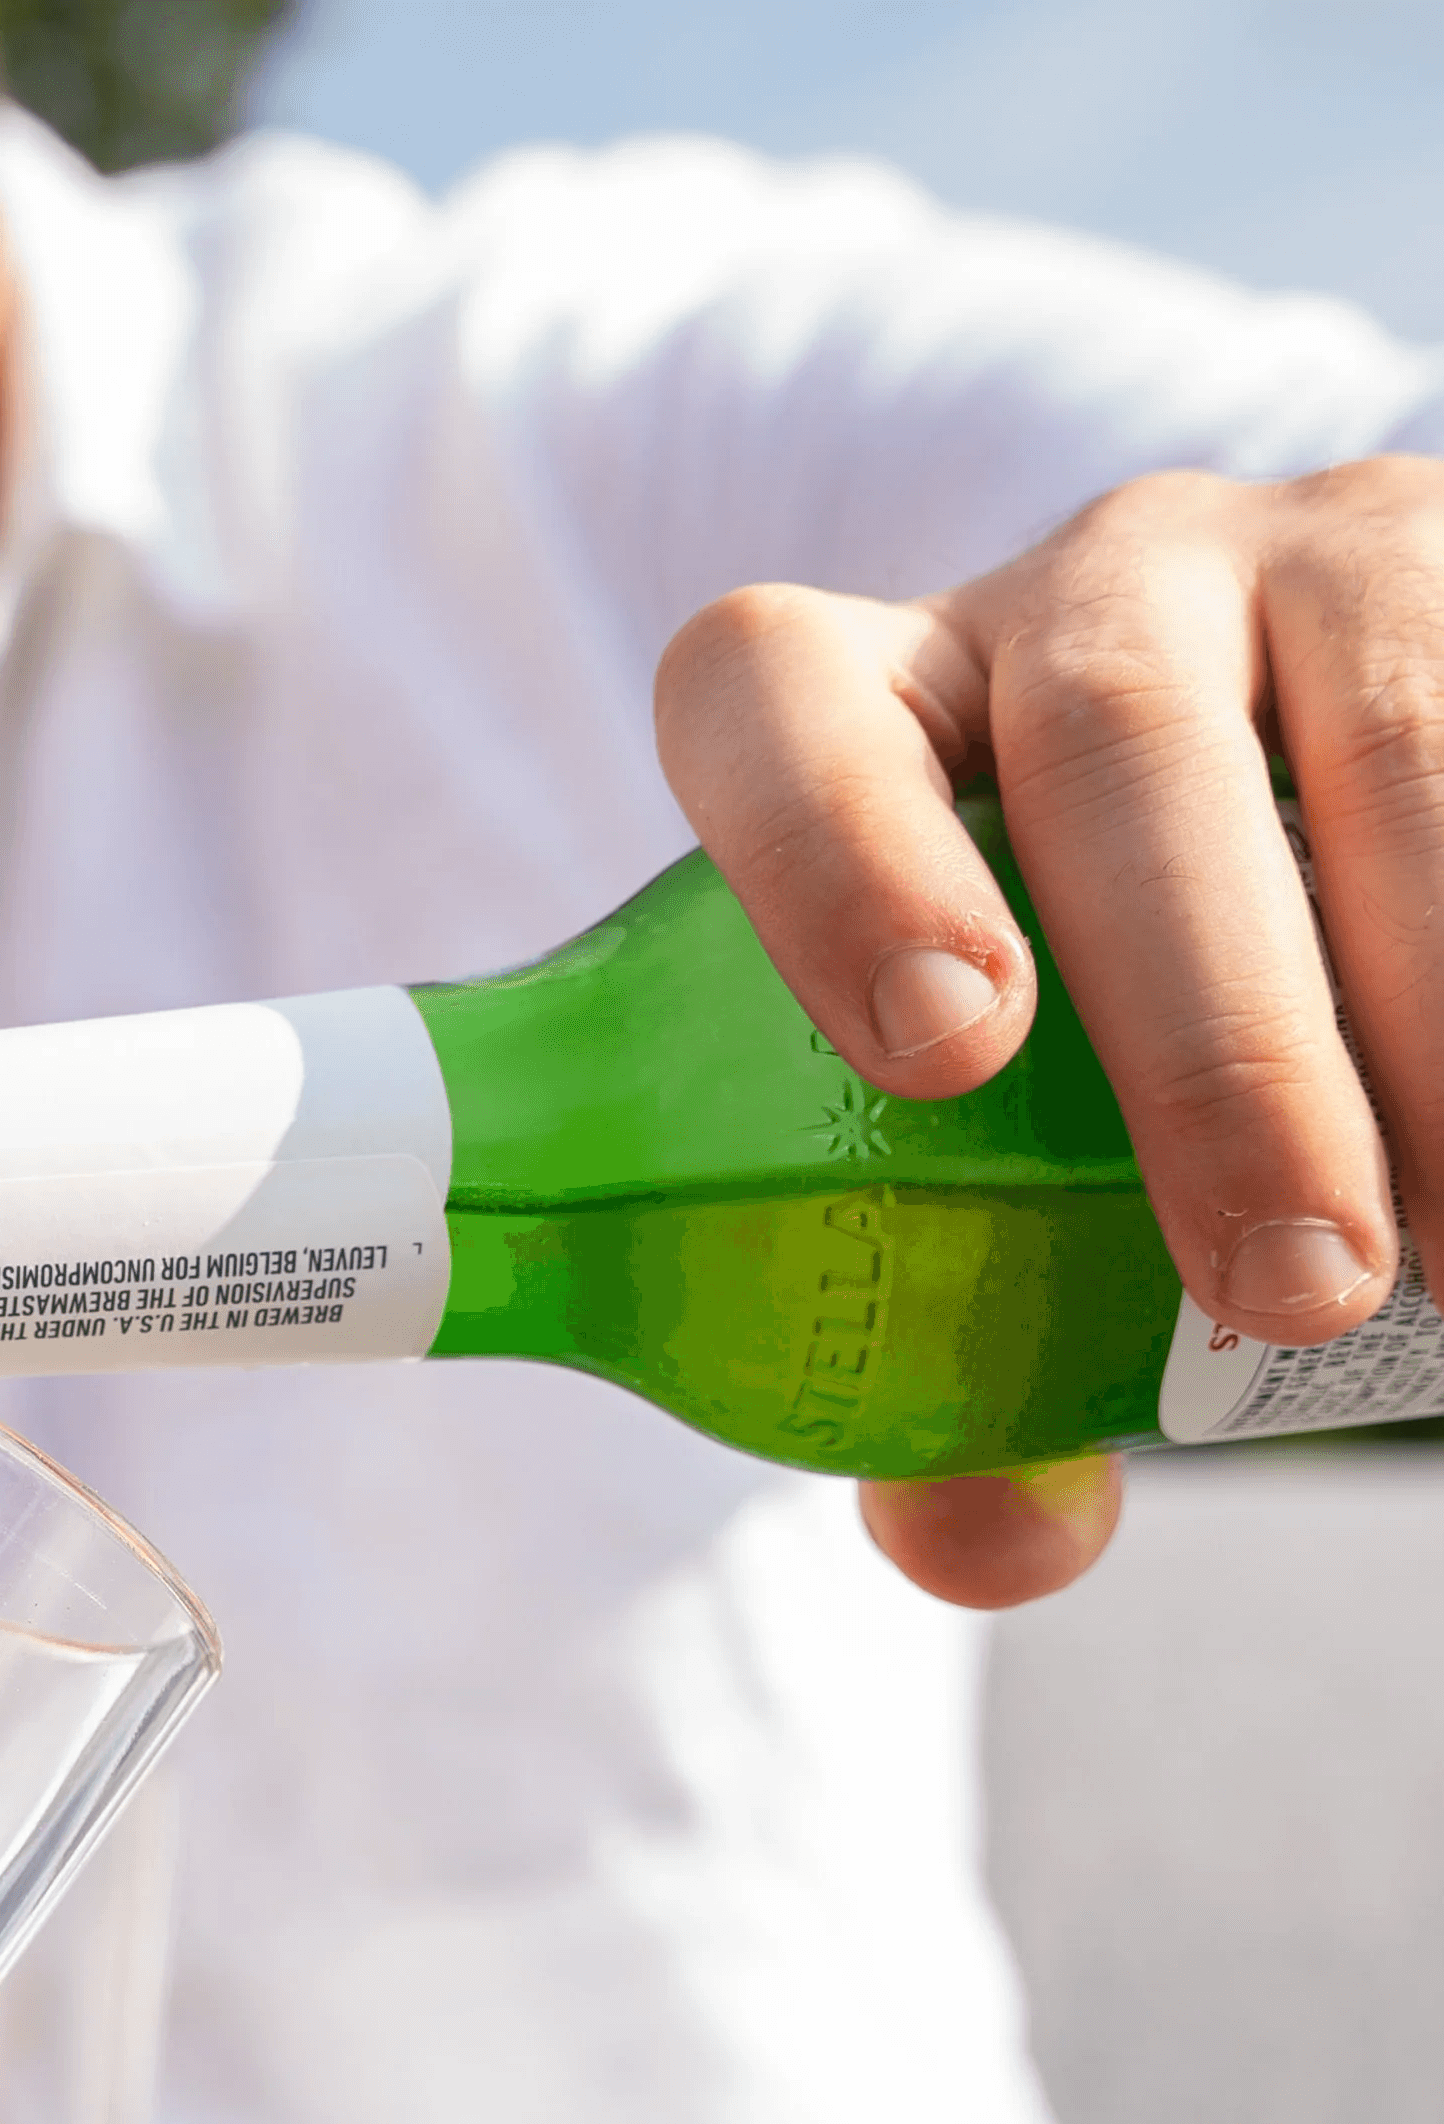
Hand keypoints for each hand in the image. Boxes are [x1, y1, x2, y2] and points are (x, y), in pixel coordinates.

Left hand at [656, 455, 1443, 1607]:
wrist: (1356, 864)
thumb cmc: (1107, 1052)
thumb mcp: (1007, 1181)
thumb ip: (960, 1375)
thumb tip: (983, 1538)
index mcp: (880, 712)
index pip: (778, 708)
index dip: (831, 860)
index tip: (940, 1057)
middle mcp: (1086, 594)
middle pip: (1113, 749)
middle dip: (1215, 1036)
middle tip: (1288, 1286)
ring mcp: (1317, 553)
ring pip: (1388, 730)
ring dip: (1433, 1011)